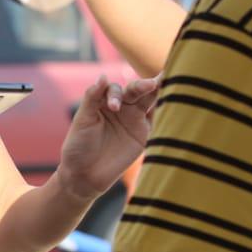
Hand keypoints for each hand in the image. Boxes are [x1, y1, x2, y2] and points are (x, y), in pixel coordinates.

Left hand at [56, 75, 157, 198]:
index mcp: (104, 101)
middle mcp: (121, 107)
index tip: (113, 107)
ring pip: (149, 101)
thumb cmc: (78, 146)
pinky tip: (172, 101)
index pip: (115, 89)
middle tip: (153, 83)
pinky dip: (164, 110)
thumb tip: (103, 75)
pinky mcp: (143, 134)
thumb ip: (93, 97)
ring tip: (166, 83)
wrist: (85, 175)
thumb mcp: (83, 120)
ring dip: (158, 93)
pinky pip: (157, 119)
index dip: (116, 94)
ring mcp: (134, 120)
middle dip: (144, 86)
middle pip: (136, 91)